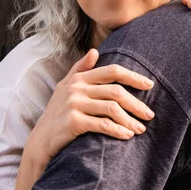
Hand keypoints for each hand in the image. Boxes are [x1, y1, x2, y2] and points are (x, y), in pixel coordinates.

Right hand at [26, 49, 155, 162]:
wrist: (41, 138)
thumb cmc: (57, 112)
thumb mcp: (65, 87)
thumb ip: (80, 68)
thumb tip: (94, 51)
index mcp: (79, 78)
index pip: (112, 71)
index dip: (133, 76)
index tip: (149, 85)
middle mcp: (77, 88)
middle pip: (116, 92)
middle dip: (136, 104)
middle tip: (149, 115)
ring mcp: (74, 104)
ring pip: (112, 109)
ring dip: (130, 120)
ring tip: (140, 128)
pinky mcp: (73, 121)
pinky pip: (102, 124)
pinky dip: (118, 130)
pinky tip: (127, 135)